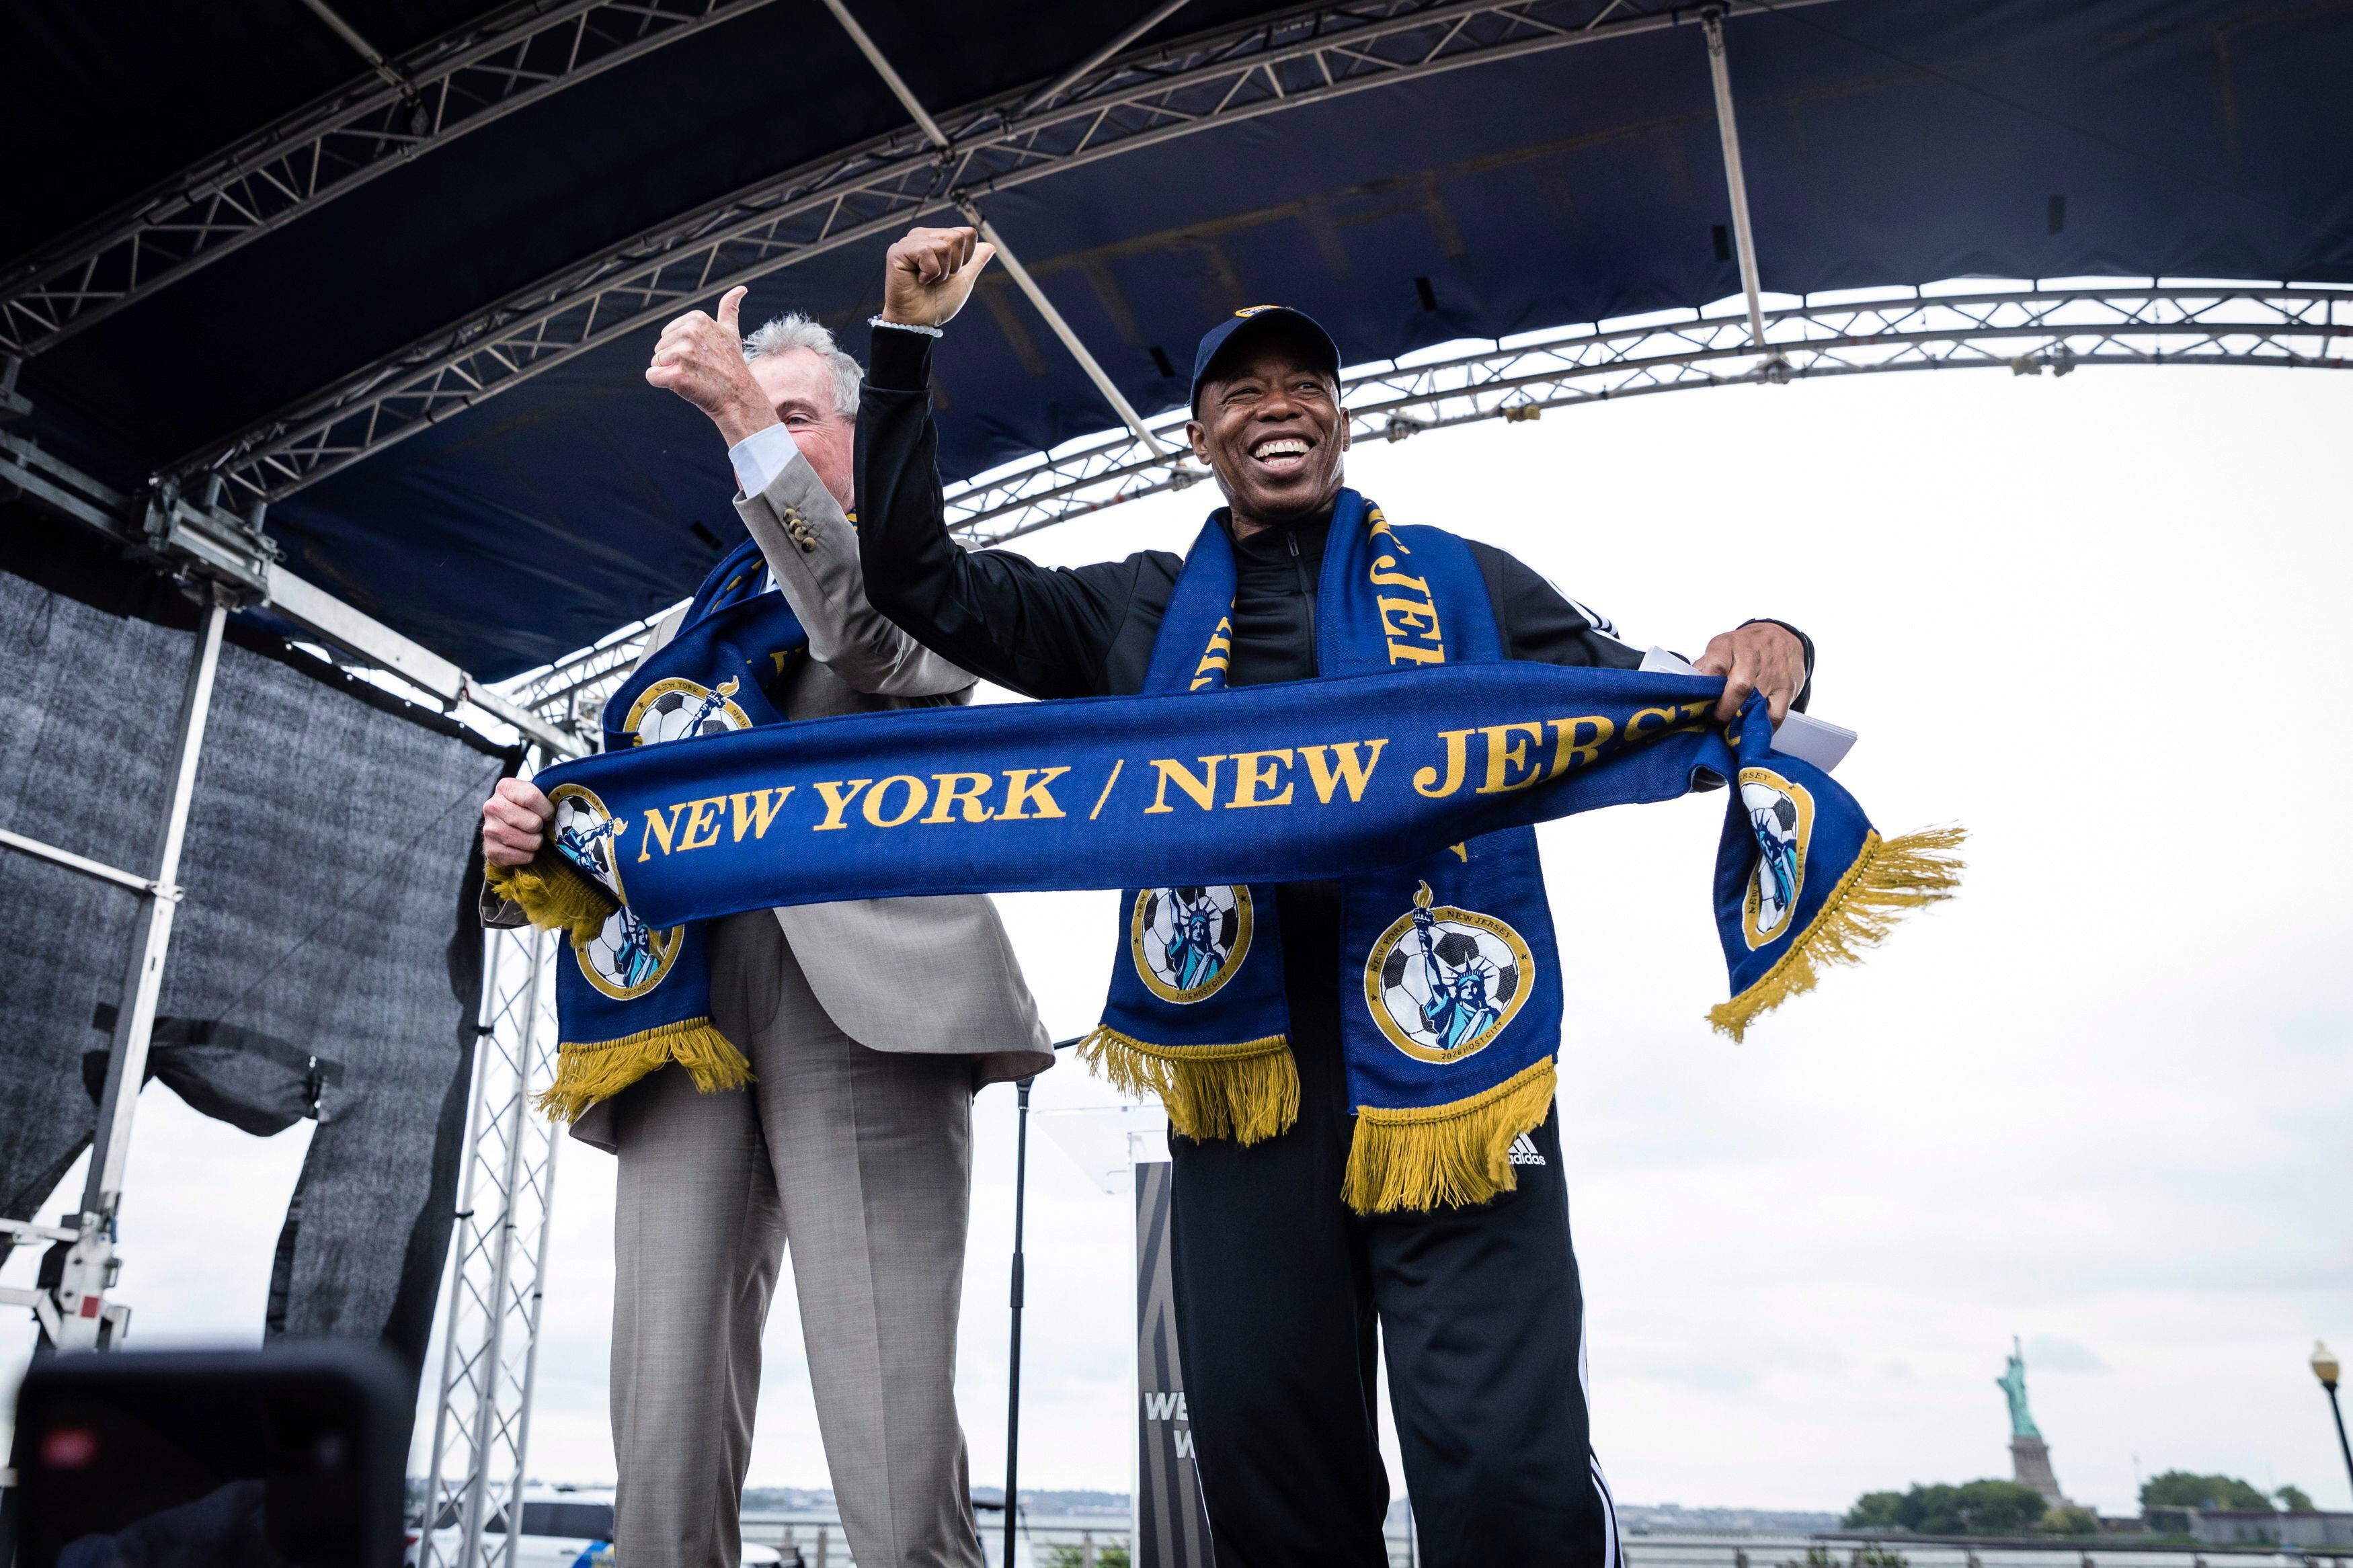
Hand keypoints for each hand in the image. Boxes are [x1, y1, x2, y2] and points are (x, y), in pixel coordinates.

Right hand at [481, 777, 553, 868]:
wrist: (504, 830)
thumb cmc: (526, 810)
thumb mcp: (534, 795)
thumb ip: (546, 796)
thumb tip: (563, 809)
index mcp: (505, 787)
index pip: (532, 797)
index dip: (547, 810)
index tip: (548, 814)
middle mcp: (492, 807)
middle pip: (533, 823)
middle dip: (541, 827)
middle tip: (538, 827)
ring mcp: (489, 830)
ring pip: (530, 842)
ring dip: (537, 842)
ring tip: (530, 836)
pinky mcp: (491, 850)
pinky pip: (524, 857)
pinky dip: (529, 855)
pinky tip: (522, 847)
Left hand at [646, 286, 774, 445]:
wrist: (738, 398)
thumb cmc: (732, 367)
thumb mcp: (731, 333)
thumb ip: (729, 309)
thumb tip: (741, 288)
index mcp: (697, 319)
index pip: (668, 334)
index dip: (681, 348)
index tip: (703, 356)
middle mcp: (689, 333)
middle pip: (660, 347)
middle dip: (674, 361)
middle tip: (699, 369)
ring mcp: (682, 355)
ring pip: (656, 362)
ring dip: (670, 373)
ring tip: (694, 377)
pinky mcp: (676, 376)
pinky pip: (652, 376)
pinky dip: (663, 383)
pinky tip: (683, 386)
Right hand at [881, 225, 995, 328]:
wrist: (921, 321)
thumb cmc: (938, 303)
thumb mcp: (964, 280)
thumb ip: (976, 262)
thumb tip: (991, 246)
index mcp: (936, 239)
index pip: (966, 233)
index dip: (966, 257)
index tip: (951, 273)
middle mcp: (922, 236)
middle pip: (956, 237)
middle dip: (954, 265)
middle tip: (938, 278)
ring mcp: (908, 242)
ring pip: (943, 246)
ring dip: (942, 271)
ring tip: (929, 281)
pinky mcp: (898, 251)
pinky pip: (925, 252)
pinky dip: (930, 272)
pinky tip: (920, 280)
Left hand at [1694, 621, 1806, 724]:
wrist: (1780, 636)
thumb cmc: (1742, 648)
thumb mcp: (1720, 649)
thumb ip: (1703, 668)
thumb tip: (1683, 692)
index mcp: (1728, 645)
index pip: (1716, 665)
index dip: (1707, 686)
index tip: (1701, 702)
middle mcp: (1751, 657)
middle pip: (1739, 686)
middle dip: (1724, 709)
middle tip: (1716, 720)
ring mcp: (1771, 673)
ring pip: (1757, 701)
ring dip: (1741, 720)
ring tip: (1730, 730)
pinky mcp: (1787, 687)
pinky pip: (1776, 714)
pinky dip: (1763, 727)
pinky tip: (1751, 729)